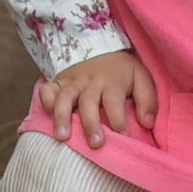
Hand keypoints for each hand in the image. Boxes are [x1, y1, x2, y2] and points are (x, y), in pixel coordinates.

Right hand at [38, 51, 156, 146]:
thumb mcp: (141, 78)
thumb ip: (147, 100)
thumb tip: (147, 123)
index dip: (118, 119)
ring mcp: (72, 82)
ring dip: (62, 117)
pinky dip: (45, 101)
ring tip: (62, 136)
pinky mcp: (58, 82)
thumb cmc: (122, 71)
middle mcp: (90, 82)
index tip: (123, 137)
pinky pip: (47, 90)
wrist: (100, 47)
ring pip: (64, 98)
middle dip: (90, 123)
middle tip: (95, 143)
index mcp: (112, 81)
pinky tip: (48, 116)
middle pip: (88, 102)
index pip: (114, 101)